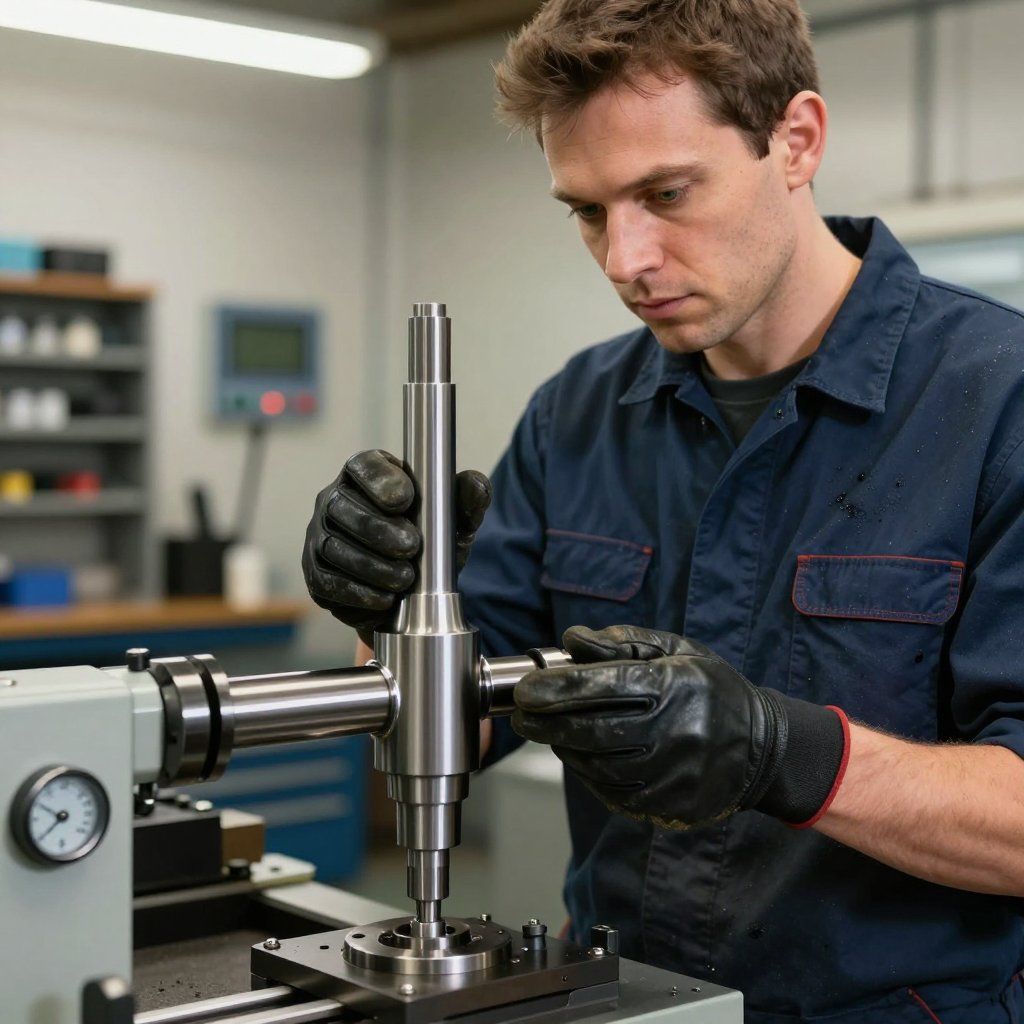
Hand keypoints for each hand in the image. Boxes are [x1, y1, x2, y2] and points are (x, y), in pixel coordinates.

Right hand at [302, 449, 490, 644]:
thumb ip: (468, 500)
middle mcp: (335, 500)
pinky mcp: (315, 574)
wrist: (415, 595)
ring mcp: (320, 537)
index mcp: (368, 475)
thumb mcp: (456, 522)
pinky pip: (326, 582)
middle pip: (341, 506)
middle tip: (411, 547)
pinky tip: (384, 598)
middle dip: (377, 529)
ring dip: (370, 565)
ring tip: (404, 579)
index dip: (380, 481)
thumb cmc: (433, 544)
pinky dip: (357, 592)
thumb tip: (475, 484)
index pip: (363, 466)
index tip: (405, 500)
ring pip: (333, 547)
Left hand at [512, 624, 848, 829]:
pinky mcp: (669, 805)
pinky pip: (613, 792)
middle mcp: (675, 732)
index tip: (525, 690)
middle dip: (547, 721)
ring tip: (549, 731)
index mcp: (675, 686)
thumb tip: (570, 641)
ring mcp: (672, 774)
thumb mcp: (675, 649)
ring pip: (597, 764)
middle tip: (522, 714)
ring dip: (565, 747)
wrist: (761, 748)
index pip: (602, 687)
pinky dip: (588, 773)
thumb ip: (621, 641)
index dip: (556, 688)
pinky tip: (580, 754)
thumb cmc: (711, 689)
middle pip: (592, 730)